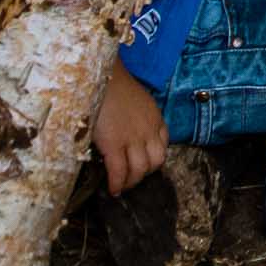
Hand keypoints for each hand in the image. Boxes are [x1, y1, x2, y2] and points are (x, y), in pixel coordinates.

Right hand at [93, 66, 167, 196]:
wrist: (101, 76)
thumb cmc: (114, 86)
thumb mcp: (138, 101)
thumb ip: (139, 117)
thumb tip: (128, 130)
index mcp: (155, 119)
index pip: (163, 146)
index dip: (154, 159)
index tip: (144, 166)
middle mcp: (148, 131)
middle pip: (156, 161)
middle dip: (145, 174)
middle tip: (132, 179)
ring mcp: (133, 139)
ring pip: (139, 170)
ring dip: (131, 182)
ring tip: (122, 187)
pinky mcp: (114, 144)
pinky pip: (119, 171)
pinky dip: (116, 183)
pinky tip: (112, 189)